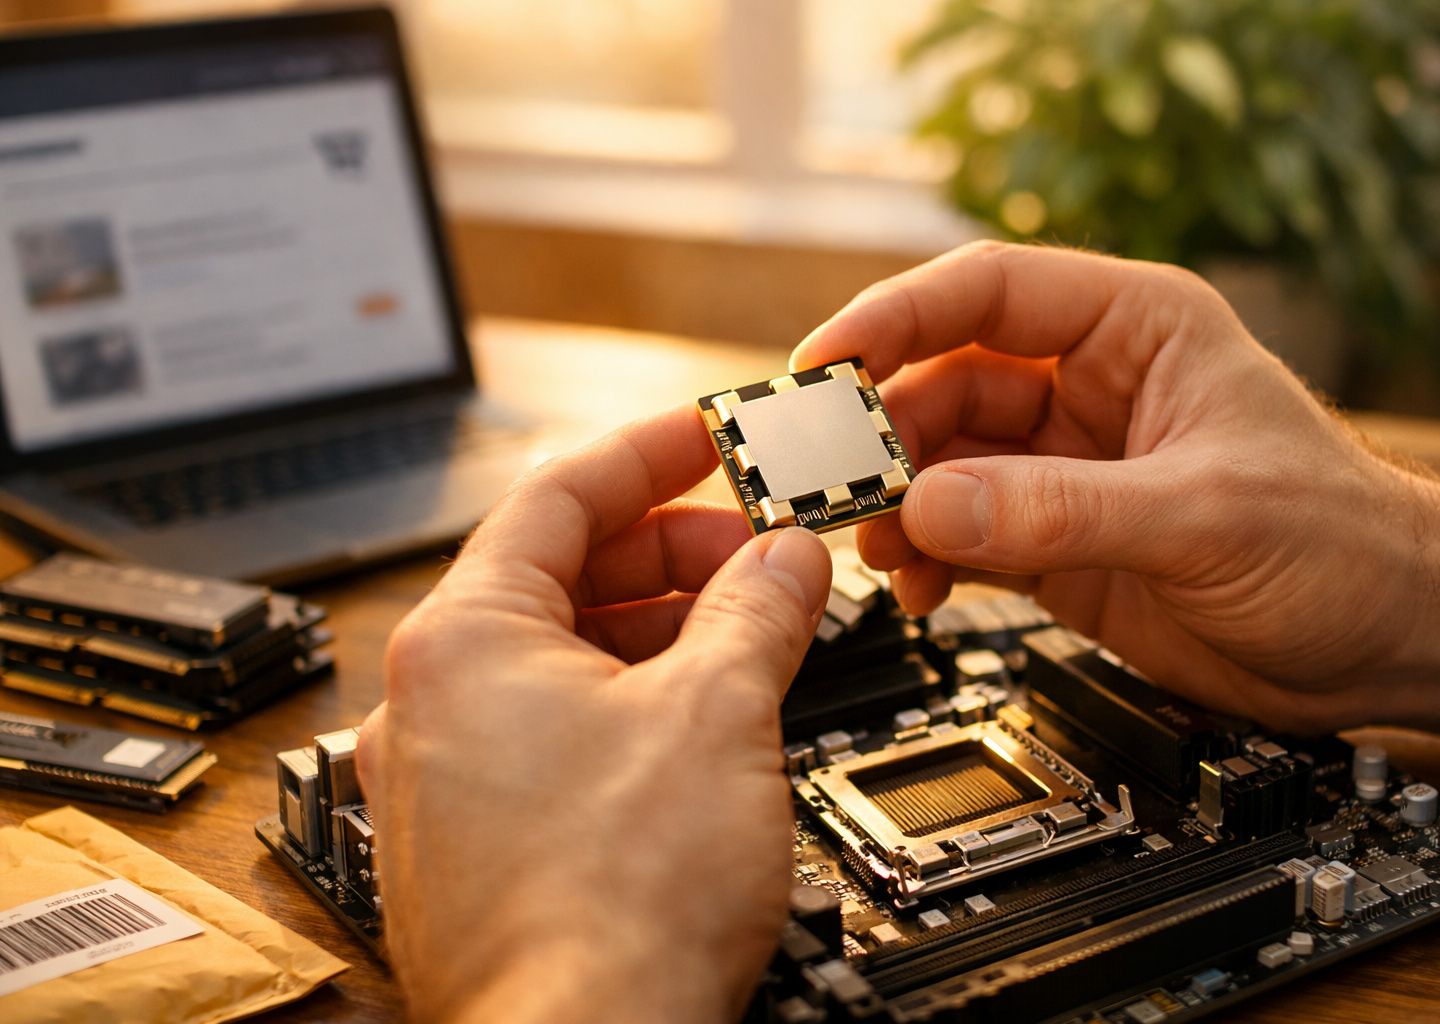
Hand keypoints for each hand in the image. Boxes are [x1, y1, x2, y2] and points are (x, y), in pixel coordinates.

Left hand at [357, 406, 831, 1023]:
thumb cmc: (612, 904)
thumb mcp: (719, 714)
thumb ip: (758, 609)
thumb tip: (787, 558)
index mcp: (462, 640)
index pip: (561, 494)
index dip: (652, 451)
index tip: (712, 434)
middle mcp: (431, 701)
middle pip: (561, 573)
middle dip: (672, 550)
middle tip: (758, 547)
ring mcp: (447, 775)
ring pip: (563, 656)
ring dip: (661, 629)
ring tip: (751, 630)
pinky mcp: (477, 838)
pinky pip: (555, 729)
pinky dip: (630, 700)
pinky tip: (702, 713)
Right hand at [794, 242, 1439, 746]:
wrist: (1383, 640)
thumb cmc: (1341, 542)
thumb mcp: (1202, 513)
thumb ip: (1061, 509)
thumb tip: (932, 506)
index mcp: (1134, 329)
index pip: (989, 292)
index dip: (897, 316)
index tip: (826, 362)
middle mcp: (1087, 388)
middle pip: (945, 382)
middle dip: (882, 429)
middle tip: (826, 478)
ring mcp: (1063, 468)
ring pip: (941, 463)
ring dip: (896, 500)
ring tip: (871, 544)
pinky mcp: (1053, 541)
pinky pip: (960, 534)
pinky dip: (925, 558)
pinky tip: (918, 588)